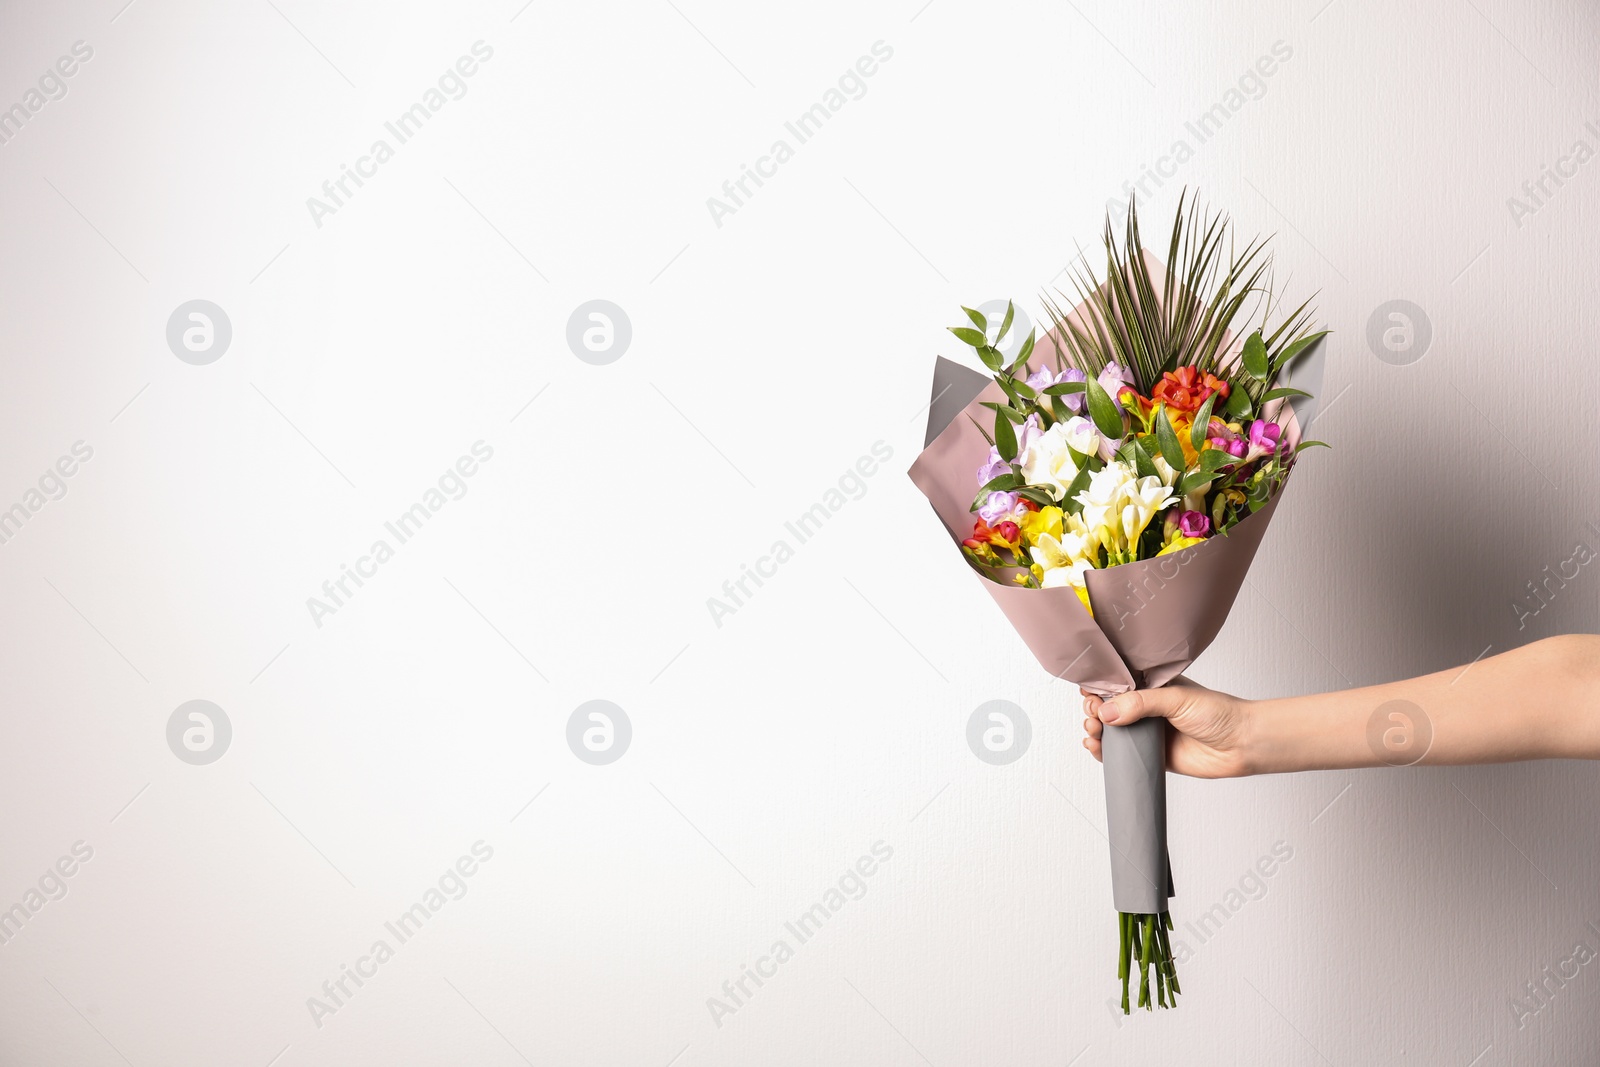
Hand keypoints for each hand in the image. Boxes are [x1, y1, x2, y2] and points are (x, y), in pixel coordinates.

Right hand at [1081, 678, 1252, 778]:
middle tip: (1094, 715)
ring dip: (1095, 730)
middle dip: (1093, 710)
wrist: (1241, 745)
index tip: (1090, 693)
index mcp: (1152, 686)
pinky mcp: (1150, 754)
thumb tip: (1107, 712)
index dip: (1100, 686)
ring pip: (1110, 730)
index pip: (1117, 682)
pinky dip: (1104, 752)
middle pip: (1108, 707)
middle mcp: (1147, 707)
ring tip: (1093, 732)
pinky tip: (1095, 748)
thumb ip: (1141, 703)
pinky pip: (1120, 754)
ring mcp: (1147, 731)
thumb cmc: (1218, 713)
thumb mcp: (1176, 698)